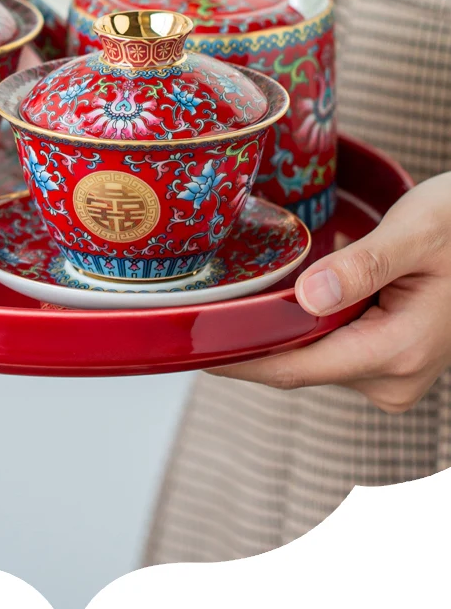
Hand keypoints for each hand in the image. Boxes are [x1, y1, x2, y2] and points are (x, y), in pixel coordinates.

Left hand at [207, 173, 450, 412]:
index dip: (241, 357)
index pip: (298, 366)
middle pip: (298, 365)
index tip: (192, 344)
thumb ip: (363, 266)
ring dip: (272, 331)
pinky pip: (326, 348)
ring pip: (310, 357)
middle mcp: (394, 377)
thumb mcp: (416, 232)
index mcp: (400, 351)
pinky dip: (297, 327)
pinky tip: (269, 301)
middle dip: (247, 341)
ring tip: (225, 298)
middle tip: (192, 309)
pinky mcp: (386, 360)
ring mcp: (391, 374)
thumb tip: (307, 296)